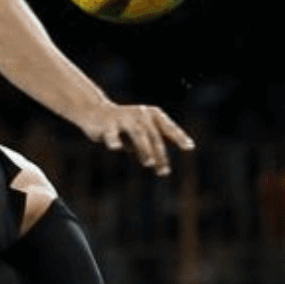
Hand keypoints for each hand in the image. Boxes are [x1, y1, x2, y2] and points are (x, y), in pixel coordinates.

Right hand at [77, 102, 194, 176]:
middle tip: (164, 171)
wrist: (95, 112)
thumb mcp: (141, 134)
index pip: (168, 127)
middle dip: (159, 154)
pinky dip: (114, 141)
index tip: (189, 147)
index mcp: (152, 115)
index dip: (179, 136)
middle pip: (154, 135)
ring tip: (149, 163)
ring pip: (138, 133)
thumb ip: (153, 145)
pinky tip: (116, 148)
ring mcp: (123, 118)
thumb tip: (163, 165)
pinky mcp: (107, 125)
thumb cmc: (124, 126)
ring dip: (144, 148)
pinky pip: (112, 134)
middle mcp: (140, 114)